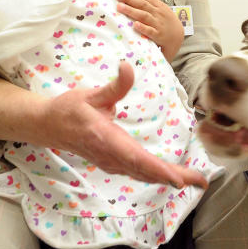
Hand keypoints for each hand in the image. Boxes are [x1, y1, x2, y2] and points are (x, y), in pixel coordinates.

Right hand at [33, 62, 208, 188]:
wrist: (47, 126)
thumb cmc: (68, 109)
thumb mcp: (90, 94)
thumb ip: (114, 86)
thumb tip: (128, 67)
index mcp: (105, 139)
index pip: (135, 158)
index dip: (157, 170)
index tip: (178, 179)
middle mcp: (109, 155)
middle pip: (145, 171)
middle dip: (174, 177)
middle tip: (201, 181)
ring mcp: (110, 162)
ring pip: (143, 174)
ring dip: (169, 178)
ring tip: (195, 180)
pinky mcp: (112, 163)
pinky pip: (137, 173)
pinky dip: (156, 176)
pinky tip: (173, 177)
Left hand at [115, 0, 183, 59]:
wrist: (178, 37)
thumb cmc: (167, 23)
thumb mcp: (161, 11)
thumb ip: (150, 6)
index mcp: (159, 6)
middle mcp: (158, 13)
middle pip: (142, 4)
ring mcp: (158, 24)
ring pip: (144, 16)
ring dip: (131, 11)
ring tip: (120, 7)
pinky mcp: (159, 35)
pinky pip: (150, 31)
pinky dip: (143, 27)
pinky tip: (135, 25)